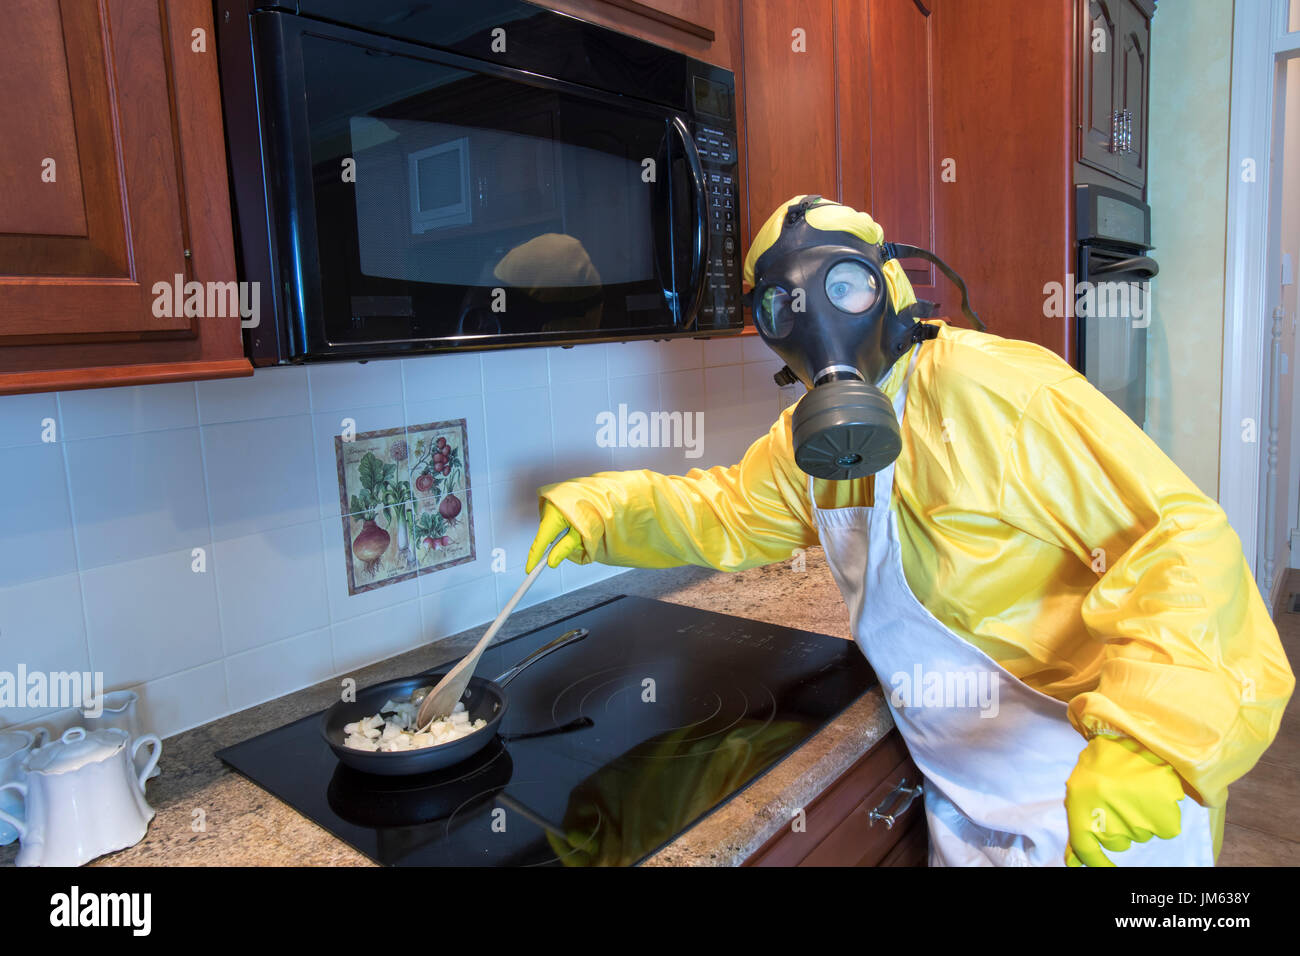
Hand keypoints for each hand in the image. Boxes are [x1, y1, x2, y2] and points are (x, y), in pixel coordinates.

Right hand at [526, 501, 586, 572]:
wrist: (598, 491)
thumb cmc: (592, 510)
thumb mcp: (581, 534)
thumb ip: (565, 549)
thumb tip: (552, 562)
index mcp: (553, 516)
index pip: (540, 542)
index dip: (534, 558)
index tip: (530, 570)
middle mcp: (547, 509)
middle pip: (546, 536)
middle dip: (557, 543)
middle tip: (576, 540)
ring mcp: (549, 504)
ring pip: (550, 528)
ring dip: (561, 533)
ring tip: (578, 526)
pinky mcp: (552, 503)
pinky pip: (553, 520)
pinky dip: (561, 525)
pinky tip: (573, 521)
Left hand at [1064, 735, 1185, 866]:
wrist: (1139, 729)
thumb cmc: (1108, 759)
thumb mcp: (1084, 785)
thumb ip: (1080, 822)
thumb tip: (1074, 861)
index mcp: (1080, 800)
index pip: (1085, 845)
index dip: (1095, 862)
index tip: (1105, 868)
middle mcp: (1104, 807)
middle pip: (1118, 843)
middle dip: (1122, 827)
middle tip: (1124, 800)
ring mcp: (1134, 810)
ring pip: (1142, 835)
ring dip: (1143, 819)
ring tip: (1139, 790)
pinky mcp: (1162, 809)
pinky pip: (1165, 829)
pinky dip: (1164, 816)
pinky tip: (1157, 793)